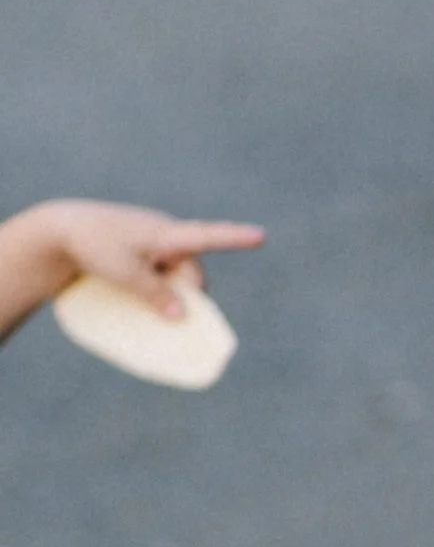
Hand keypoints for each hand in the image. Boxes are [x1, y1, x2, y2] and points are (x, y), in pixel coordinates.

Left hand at [0, 202, 262, 345]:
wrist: (59, 229)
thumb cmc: (93, 247)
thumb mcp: (124, 274)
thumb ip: (155, 295)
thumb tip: (183, 317)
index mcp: (166, 233)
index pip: (208, 236)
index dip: (236, 238)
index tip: (261, 236)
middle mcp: (166, 233)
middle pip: (192, 270)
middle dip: (186, 293)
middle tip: (166, 314)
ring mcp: (153, 240)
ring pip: (175, 272)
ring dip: (168, 290)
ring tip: (141, 299)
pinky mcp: (140, 248)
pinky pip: (160, 270)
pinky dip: (157, 285)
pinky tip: (139, 293)